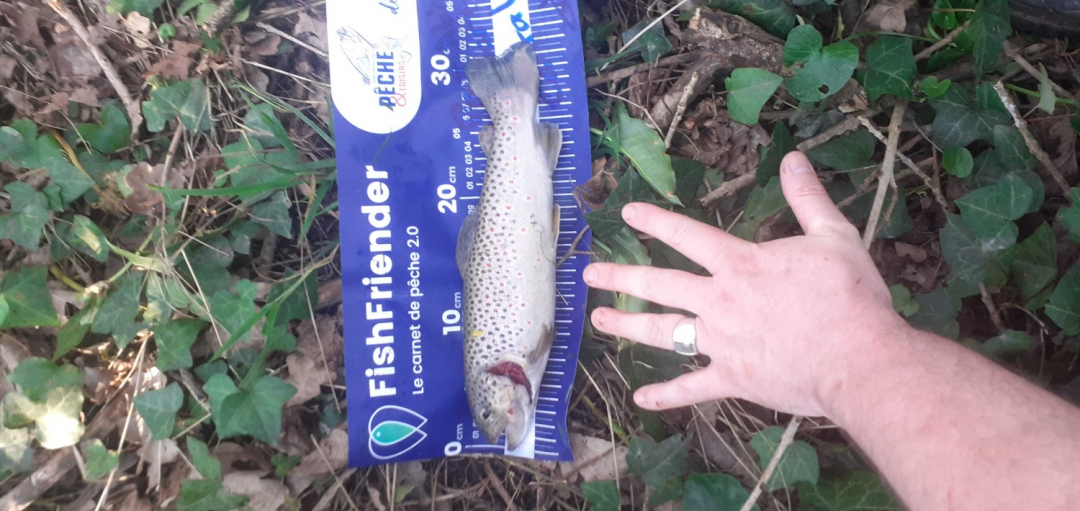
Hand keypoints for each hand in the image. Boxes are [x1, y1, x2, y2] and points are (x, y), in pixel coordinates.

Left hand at [583, 151, 908, 417]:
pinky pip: (690, 388)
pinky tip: (641, 398)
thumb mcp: (835, 235)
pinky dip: (666, 395)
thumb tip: (794, 159)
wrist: (858, 358)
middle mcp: (719, 300)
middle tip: (590, 273)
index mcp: (739, 264)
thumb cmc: (849, 296)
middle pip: (659, 283)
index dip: (655, 220)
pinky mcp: (731, 378)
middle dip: (621, 276)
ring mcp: (720, 342)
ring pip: (663, 331)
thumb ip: (808, 198)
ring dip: (627, 324)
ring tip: (598, 320)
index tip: (627, 212)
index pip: (687, 234)